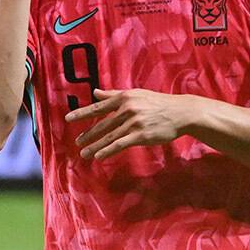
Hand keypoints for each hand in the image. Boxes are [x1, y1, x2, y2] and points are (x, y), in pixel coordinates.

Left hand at [65, 88, 195, 160]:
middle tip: (77, 142)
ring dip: (94, 146)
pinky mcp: (141, 135)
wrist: (180, 112)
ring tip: (84, 153)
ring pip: (109, 136)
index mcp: (124, 98)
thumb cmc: (158, 103)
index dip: (82, 113)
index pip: (98, 107)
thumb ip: (114, 94)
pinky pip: (120, 144)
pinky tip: (99, 156)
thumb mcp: (136, 95)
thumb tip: (95, 92)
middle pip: (102, 124)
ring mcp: (133, 122)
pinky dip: (108, 151)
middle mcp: (127, 109)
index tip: (68, 118)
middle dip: (88, 134)